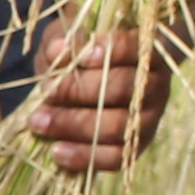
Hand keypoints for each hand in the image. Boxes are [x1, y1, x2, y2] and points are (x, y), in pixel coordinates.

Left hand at [22, 10, 179, 175]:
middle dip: (80, 91)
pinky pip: (116, 158)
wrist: (86, 81)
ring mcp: (148, 118)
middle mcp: (155, 85)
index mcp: (146, 50)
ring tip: (38, 123)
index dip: (112, 51)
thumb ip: (64, 38)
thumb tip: (58, 50)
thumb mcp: (70, 36)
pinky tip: (57, 152)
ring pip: (119, 126)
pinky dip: (85, 156)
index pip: (137, 49)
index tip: (81, 55)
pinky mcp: (135, 146)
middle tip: (45, 92)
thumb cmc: (79, 51)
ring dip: (75, 125)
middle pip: (124, 89)